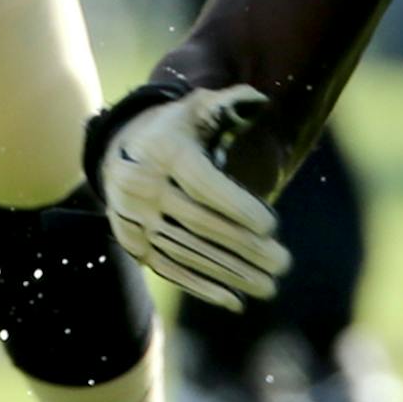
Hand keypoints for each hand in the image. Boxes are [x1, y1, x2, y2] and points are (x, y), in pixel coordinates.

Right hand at [95, 85, 289, 308]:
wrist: (119, 148)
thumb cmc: (176, 128)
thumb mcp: (197, 107)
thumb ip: (229, 102)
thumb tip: (259, 100)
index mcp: (164, 151)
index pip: (203, 185)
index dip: (237, 207)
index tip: (272, 226)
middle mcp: (143, 186)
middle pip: (199, 224)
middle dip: (245, 248)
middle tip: (283, 263)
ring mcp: (134, 218)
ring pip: (187, 252)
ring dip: (230, 274)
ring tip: (269, 287)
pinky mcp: (132, 243)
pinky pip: (169, 269)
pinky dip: (202, 287)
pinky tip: (235, 301)